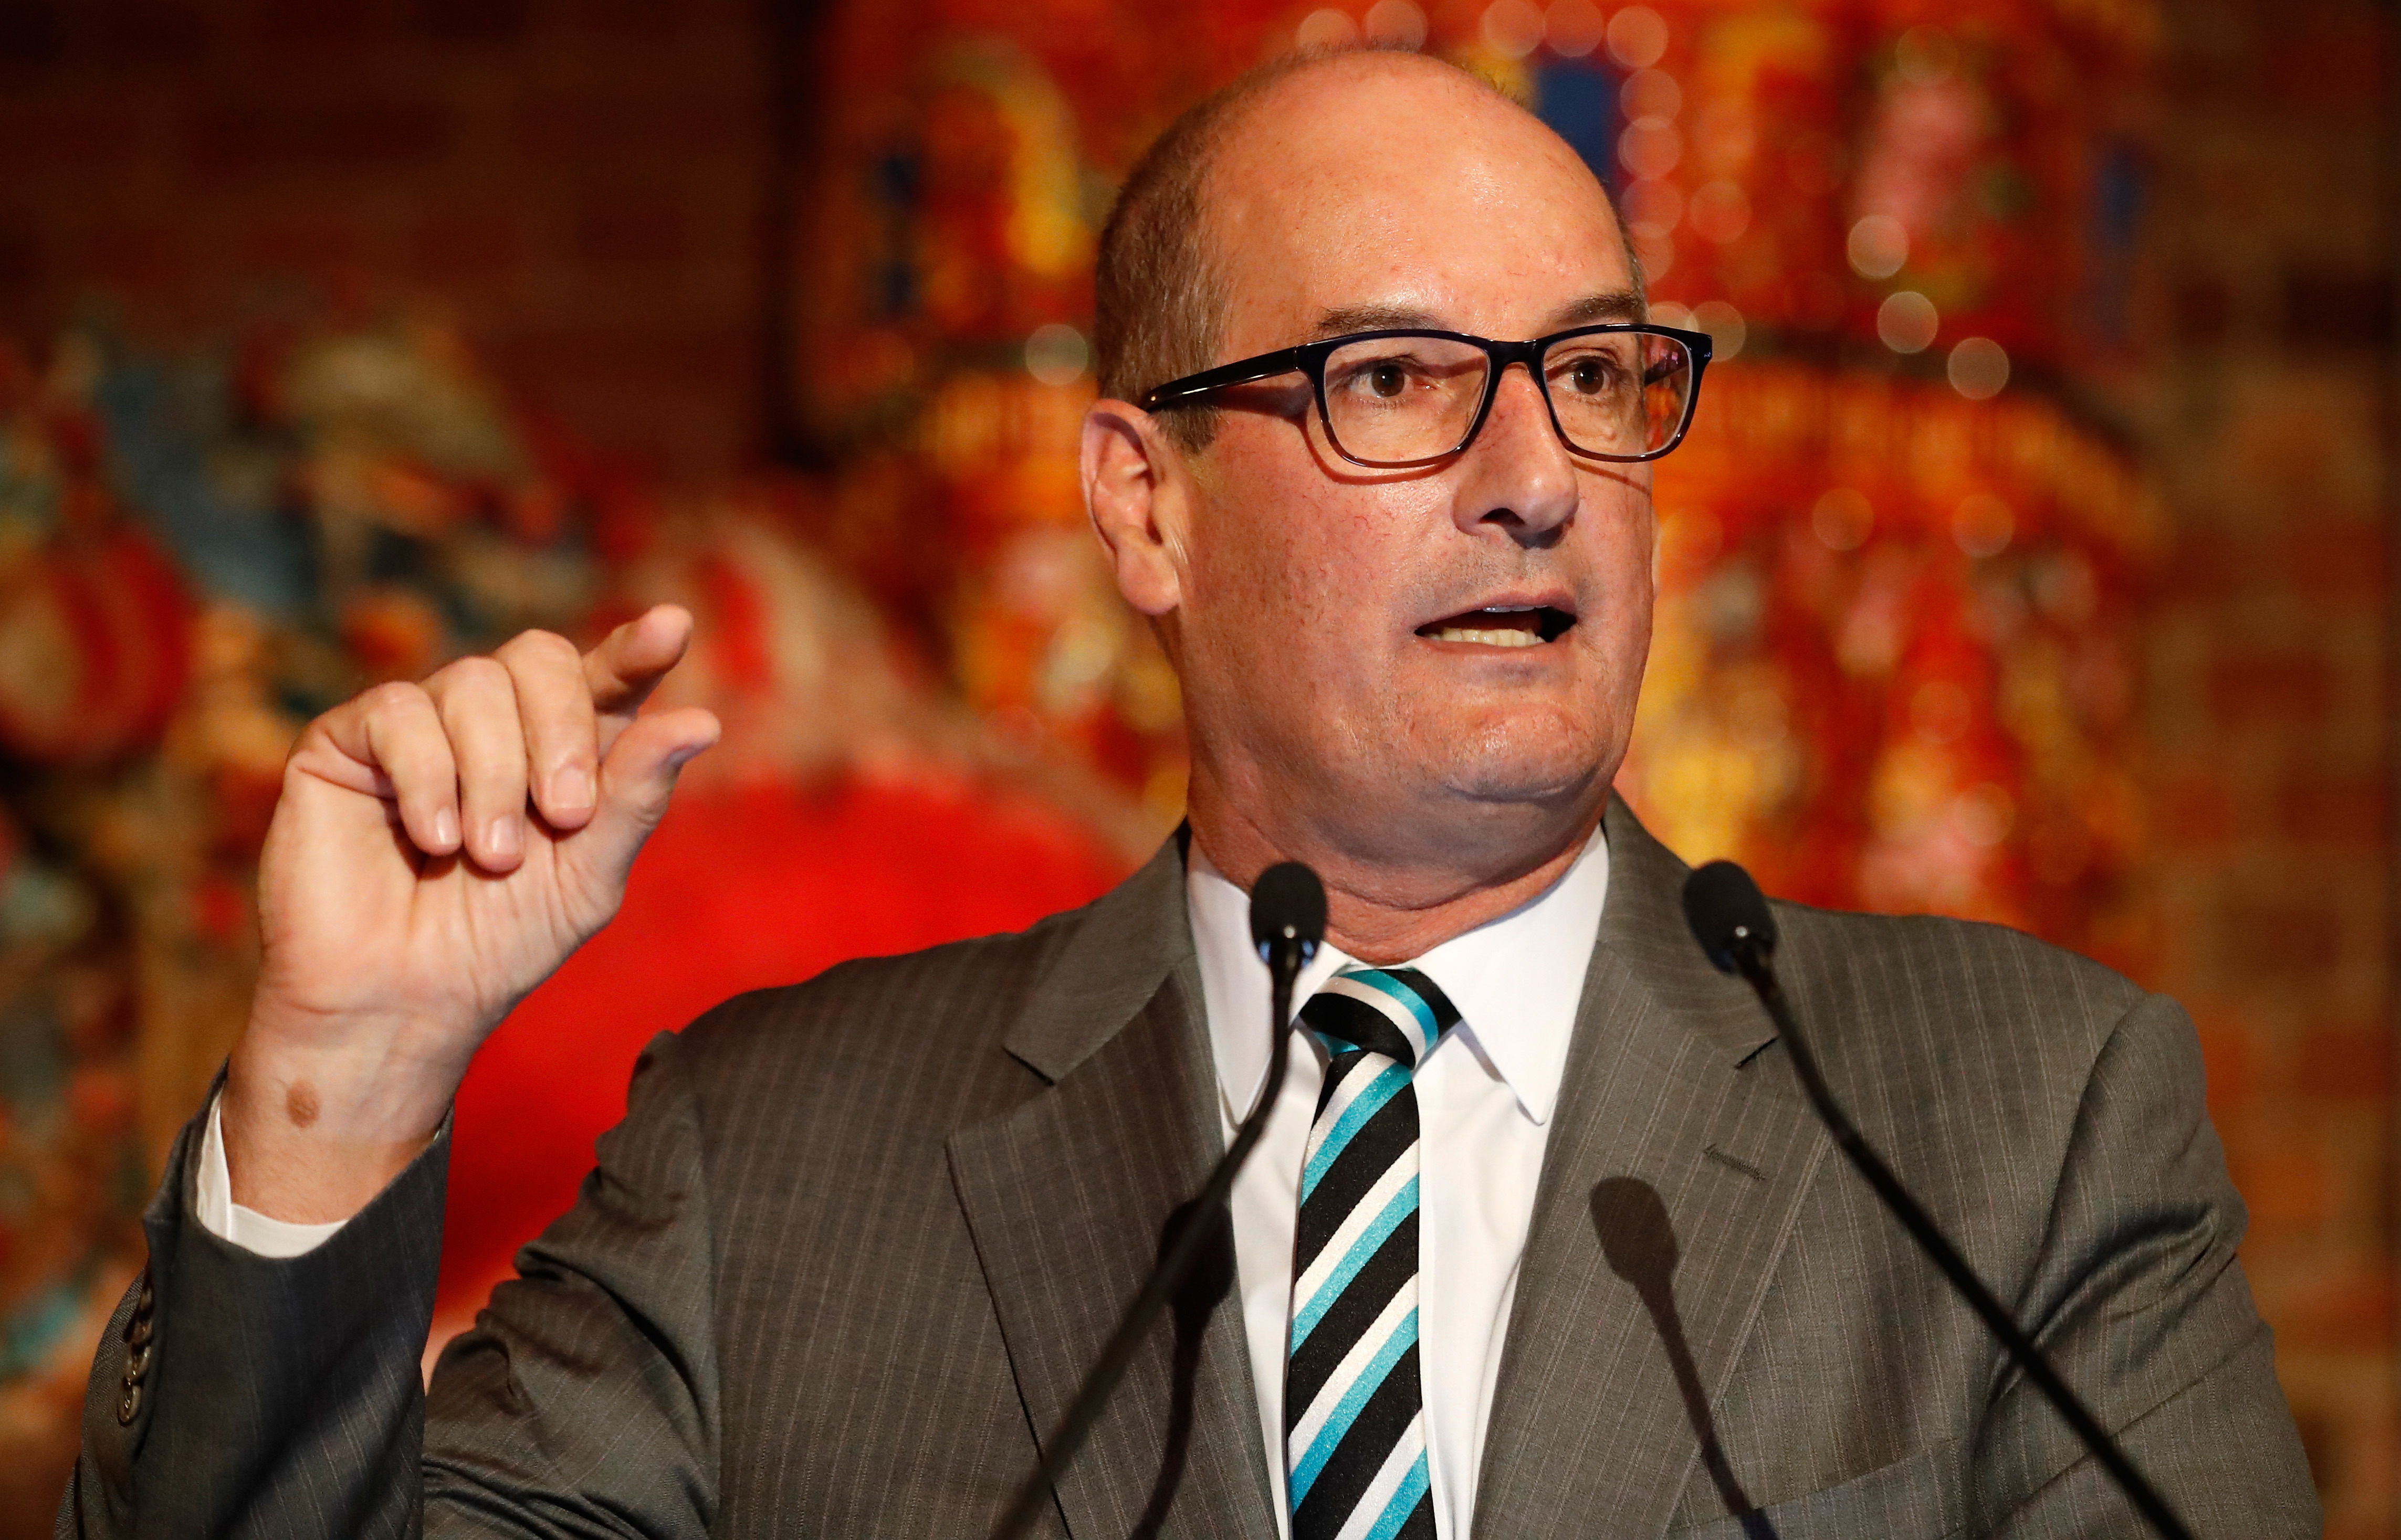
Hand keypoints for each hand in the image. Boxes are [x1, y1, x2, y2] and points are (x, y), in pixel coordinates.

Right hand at [223, 605, 719, 1221]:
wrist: (401, 1001)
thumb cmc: (500, 944)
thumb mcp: (588, 876)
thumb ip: (636, 796)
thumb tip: (701, 721)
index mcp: (564, 746)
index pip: (606, 675)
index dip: (637, 648)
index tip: (672, 628)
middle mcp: (495, 721)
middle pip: (540, 657)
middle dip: (562, 732)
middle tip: (565, 814)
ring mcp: (421, 723)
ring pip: (472, 681)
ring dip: (494, 773)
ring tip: (490, 854)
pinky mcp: (348, 741)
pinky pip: (398, 712)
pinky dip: (428, 777)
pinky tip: (435, 840)